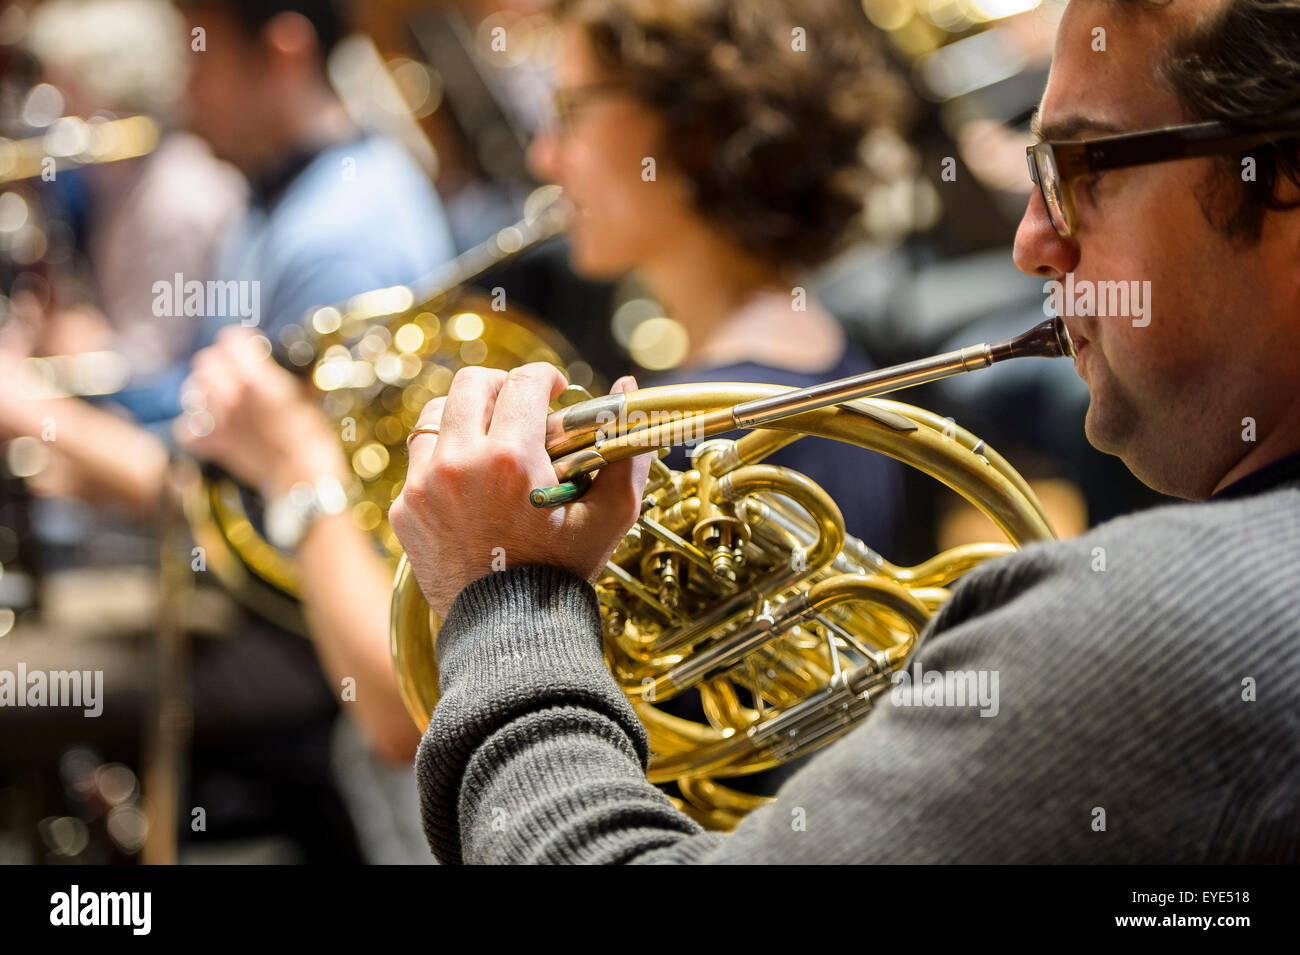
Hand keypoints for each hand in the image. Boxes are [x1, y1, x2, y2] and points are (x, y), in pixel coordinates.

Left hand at [173, 326, 347, 497]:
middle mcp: (232, 394)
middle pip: (205, 362)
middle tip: (233, 373)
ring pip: (191, 391)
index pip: (230, 340)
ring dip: (203, 391)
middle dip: (218, 363)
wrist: (304, 477)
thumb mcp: (307, 398)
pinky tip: (208, 428)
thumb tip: (284, 370)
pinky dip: (193, 429)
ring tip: (217, 398)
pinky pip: (186, 430)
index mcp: (257, 377)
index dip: (241, 342)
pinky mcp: (215, 445)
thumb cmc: (314, 437)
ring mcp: (220, 420)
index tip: (251, 349)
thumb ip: (287, 379)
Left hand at [389, 364, 650, 617]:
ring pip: (437, 413)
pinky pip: (419, 458)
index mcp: (511, 457)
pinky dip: (444, 456)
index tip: (556, 393)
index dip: (546, 377)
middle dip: (502, 385)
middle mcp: (459, 462)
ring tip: (490, 436)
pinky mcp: (404, 507)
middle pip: (472, 382)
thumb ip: (625, 447)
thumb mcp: (612, 513)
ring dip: (466, 414)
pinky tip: (470, 479)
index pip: (524, 381)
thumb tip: (626, 385)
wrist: (508, 631)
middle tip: (522, 407)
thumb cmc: (564, 572)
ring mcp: (423, 484)